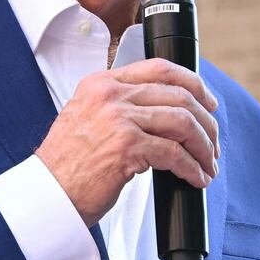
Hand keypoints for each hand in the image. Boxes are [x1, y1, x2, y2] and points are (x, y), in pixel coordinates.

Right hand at [35, 58, 219, 225]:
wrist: (47, 192)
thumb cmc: (67, 164)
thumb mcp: (86, 118)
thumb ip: (117, 106)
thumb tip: (162, 113)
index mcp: (101, 83)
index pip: (159, 68)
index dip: (193, 83)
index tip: (208, 102)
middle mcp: (111, 95)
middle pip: (179, 95)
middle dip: (206, 122)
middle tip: (212, 143)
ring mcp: (119, 119)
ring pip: (183, 123)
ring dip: (203, 147)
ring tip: (207, 164)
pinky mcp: (127, 147)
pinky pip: (175, 154)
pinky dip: (192, 168)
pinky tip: (195, 178)